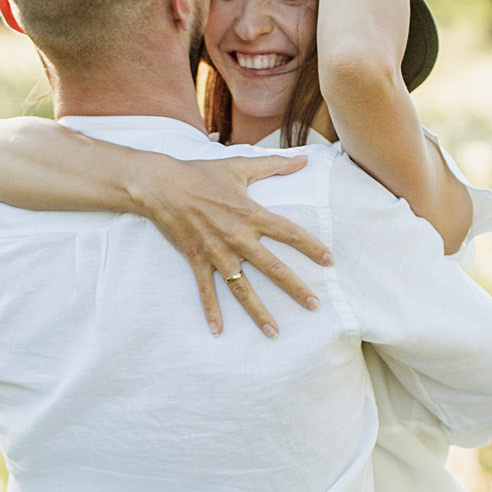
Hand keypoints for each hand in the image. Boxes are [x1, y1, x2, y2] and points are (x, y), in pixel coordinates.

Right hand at [131, 152, 332, 338]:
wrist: (162, 185)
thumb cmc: (202, 173)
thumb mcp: (239, 166)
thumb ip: (274, 165)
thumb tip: (304, 158)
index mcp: (251, 214)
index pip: (289, 233)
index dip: (312, 247)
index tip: (329, 262)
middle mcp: (237, 237)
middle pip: (273, 268)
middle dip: (295, 288)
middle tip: (314, 305)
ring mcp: (216, 252)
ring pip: (242, 289)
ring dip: (258, 312)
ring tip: (275, 332)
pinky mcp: (197, 260)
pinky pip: (207, 291)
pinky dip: (211, 311)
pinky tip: (218, 331)